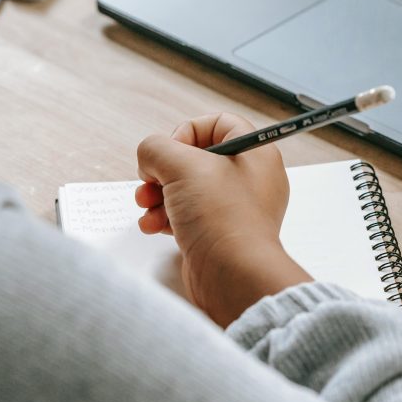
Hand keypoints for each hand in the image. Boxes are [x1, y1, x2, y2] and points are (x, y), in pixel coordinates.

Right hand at [136, 113, 311, 325]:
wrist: (233, 277)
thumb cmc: (222, 218)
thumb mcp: (181, 166)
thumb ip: (156, 148)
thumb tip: (149, 157)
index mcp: (255, 154)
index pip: (219, 124)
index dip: (188, 132)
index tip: (171, 151)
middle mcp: (250, 180)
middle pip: (196, 159)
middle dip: (163, 169)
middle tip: (150, 181)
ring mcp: (235, 209)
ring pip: (187, 189)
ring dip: (158, 195)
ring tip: (146, 206)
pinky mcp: (220, 235)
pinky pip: (187, 216)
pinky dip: (165, 217)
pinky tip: (152, 225)